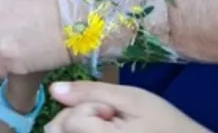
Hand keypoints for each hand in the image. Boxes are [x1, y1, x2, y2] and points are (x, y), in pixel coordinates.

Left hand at [45, 81, 208, 132]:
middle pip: (56, 130)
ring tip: (106, 125)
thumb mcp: (132, 99)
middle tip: (107, 117)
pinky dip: (78, 131)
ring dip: (77, 125)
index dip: (89, 107)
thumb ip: (90, 93)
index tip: (112, 110)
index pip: (70, 120)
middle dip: (76, 115)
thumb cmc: (164, 123)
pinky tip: (100, 130)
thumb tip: (53, 89)